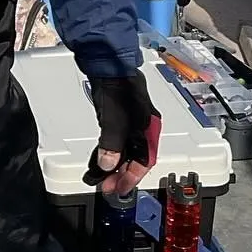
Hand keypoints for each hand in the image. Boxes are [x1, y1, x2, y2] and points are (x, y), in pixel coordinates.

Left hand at [83, 72, 162, 195]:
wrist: (108, 63)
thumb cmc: (116, 85)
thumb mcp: (113, 118)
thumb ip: (111, 144)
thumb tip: (108, 165)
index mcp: (148, 128)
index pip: (145, 161)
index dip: (132, 178)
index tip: (119, 189)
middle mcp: (144, 127)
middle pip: (137, 158)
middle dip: (123, 175)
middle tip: (108, 187)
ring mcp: (133, 122)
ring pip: (128, 151)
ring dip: (117, 166)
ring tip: (103, 177)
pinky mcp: (121, 117)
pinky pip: (119, 142)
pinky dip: (112, 153)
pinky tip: (103, 159)